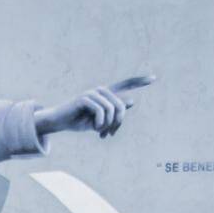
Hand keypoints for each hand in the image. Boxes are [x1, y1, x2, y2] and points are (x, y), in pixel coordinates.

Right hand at [34, 74, 153, 138]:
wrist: (60, 122)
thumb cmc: (79, 122)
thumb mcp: (100, 121)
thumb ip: (115, 112)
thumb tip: (132, 100)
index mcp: (106, 95)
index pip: (125, 85)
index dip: (139, 82)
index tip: (154, 78)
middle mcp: (101, 90)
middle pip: (122, 104)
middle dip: (119, 122)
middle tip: (110, 134)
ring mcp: (93, 93)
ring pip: (112, 109)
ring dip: (108, 125)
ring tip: (101, 133)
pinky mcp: (85, 98)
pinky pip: (101, 111)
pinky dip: (100, 124)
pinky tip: (95, 130)